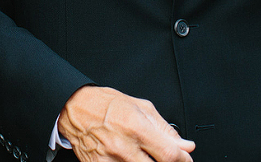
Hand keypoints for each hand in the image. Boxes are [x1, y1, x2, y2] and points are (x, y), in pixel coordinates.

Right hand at [58, 86, 194, 161]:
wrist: (75, 110)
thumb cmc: (106, 105)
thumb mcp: (140, 108)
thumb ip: (165, 129)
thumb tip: (184, 145)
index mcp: (136, 128)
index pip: (169, 155)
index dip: (183, 160)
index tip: (185, 159)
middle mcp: (123, 148)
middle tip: (166, 158)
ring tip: (144, 154)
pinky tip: (132, 158)